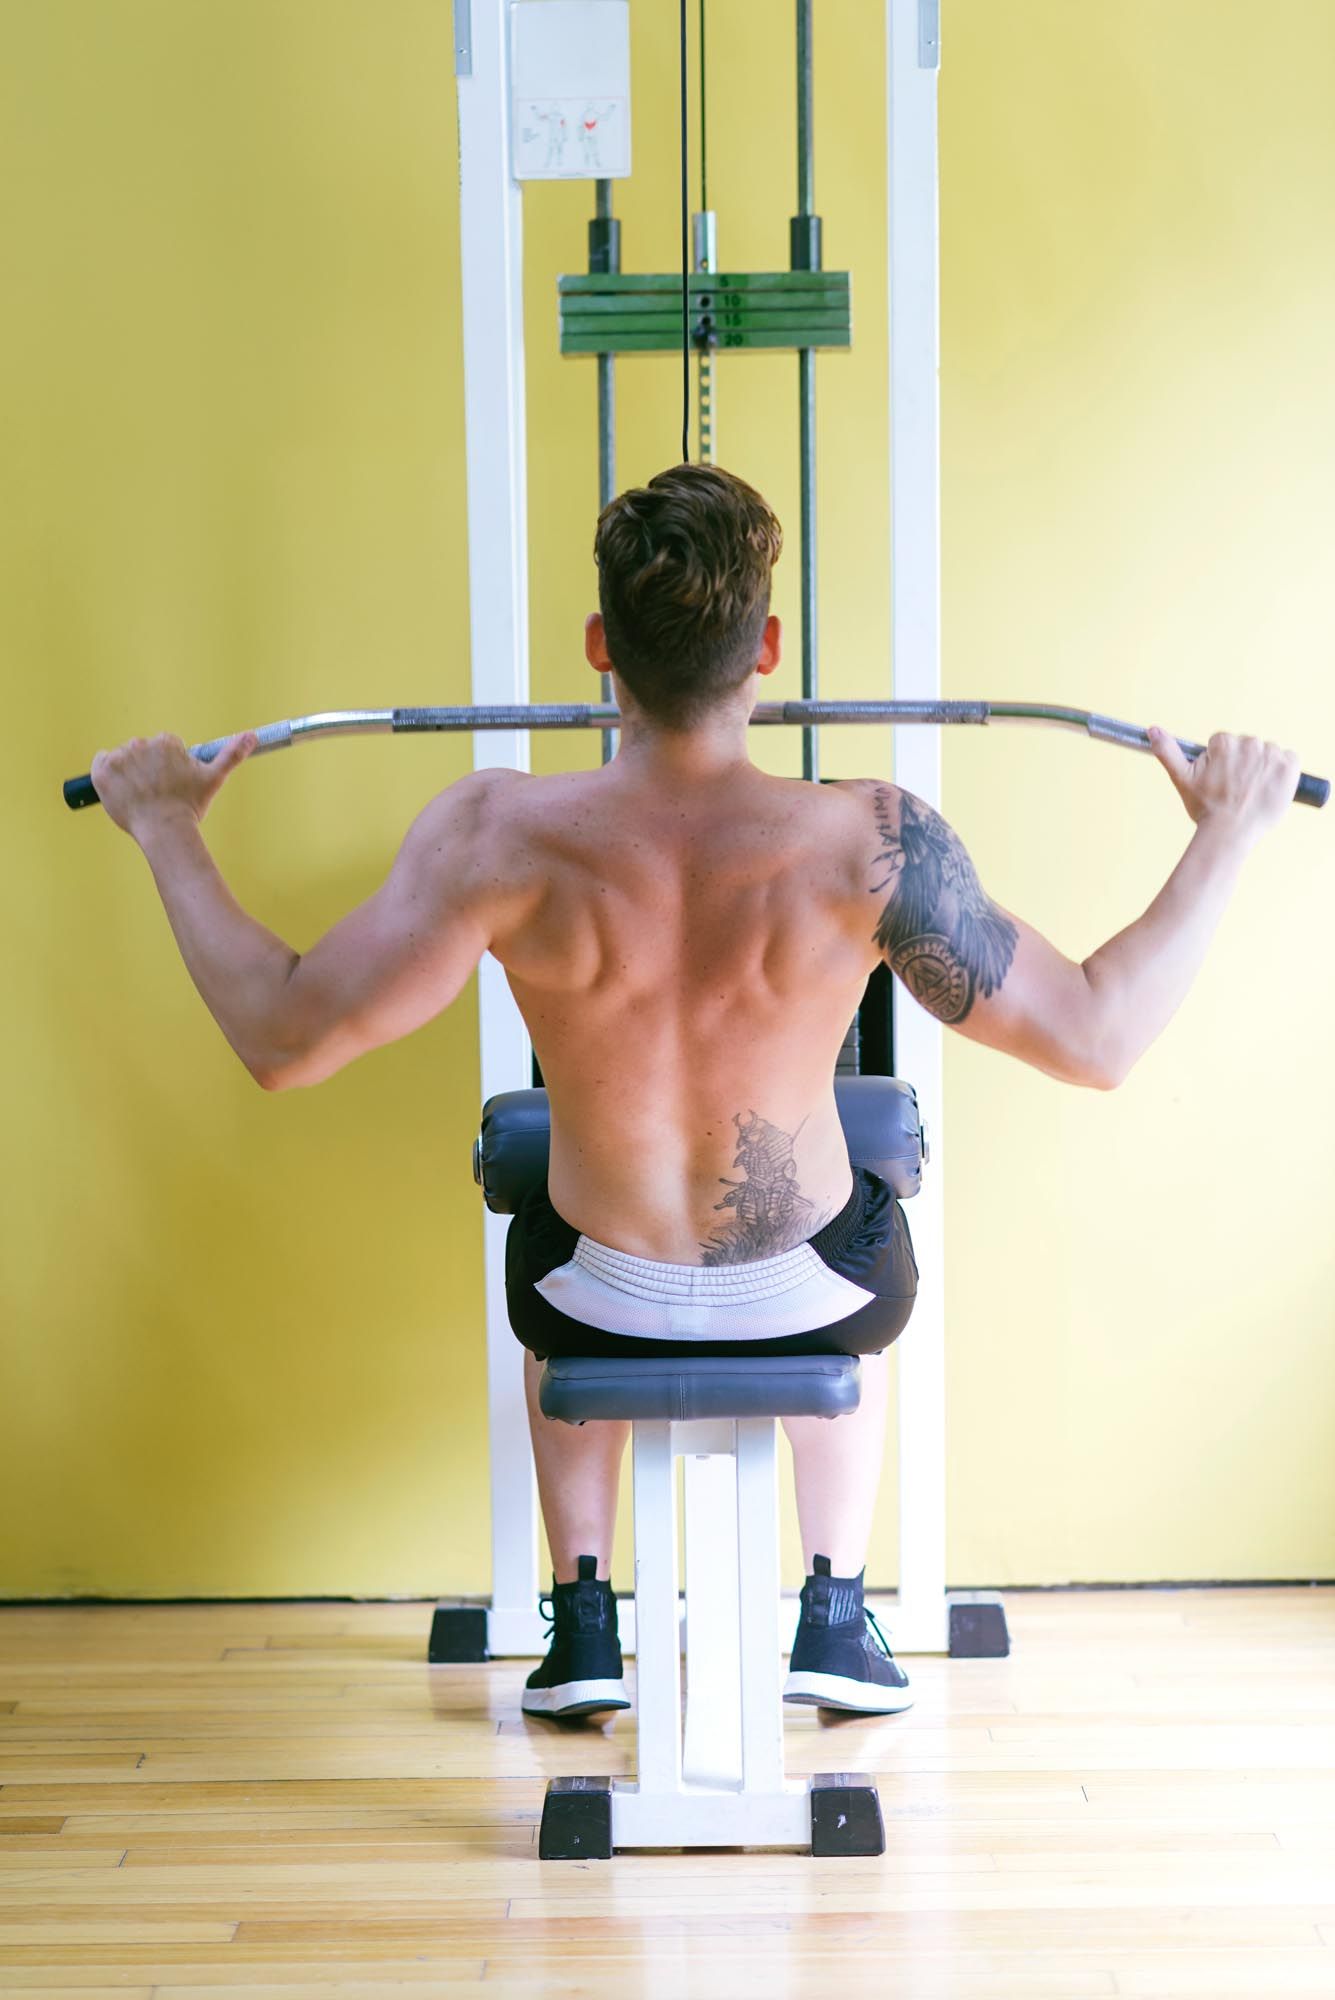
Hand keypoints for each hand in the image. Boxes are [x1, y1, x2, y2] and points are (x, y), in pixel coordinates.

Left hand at [90, 731, 256, 838]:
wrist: (164, 830)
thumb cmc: (189, 806)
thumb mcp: (213, 778)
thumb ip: (232, 754)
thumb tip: (253, 735)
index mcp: (165, 742)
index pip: (163, 747)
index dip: (167, 768)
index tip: (171, 785)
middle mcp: (140, 744)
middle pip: (141, 752)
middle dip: (147, 769)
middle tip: (157, 793)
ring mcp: (119, 757)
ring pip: (123, 759)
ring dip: (129, 773)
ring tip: (141, 796)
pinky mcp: (101, 771)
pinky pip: (100, 764)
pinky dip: (108, 775)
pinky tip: (122, 790)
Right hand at [1147, 727, 1300, 844]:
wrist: (1230, 833)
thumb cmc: (1205, 808)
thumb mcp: (1182, 778)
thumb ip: (1167, 750)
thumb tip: (1152, 729)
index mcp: (1225, 743)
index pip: (1226, 743)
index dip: (1222, 763)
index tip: (1222, 780)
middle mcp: (1249, 744)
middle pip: (1248, 746)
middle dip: (1243, 763)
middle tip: (1236, 788)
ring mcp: (1271, 755)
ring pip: (1268, 752)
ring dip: (1263, 767)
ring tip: (1253, 791)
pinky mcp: (1289, 767)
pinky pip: (1290, 759)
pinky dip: (1283, 771)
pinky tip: (1270, 787)